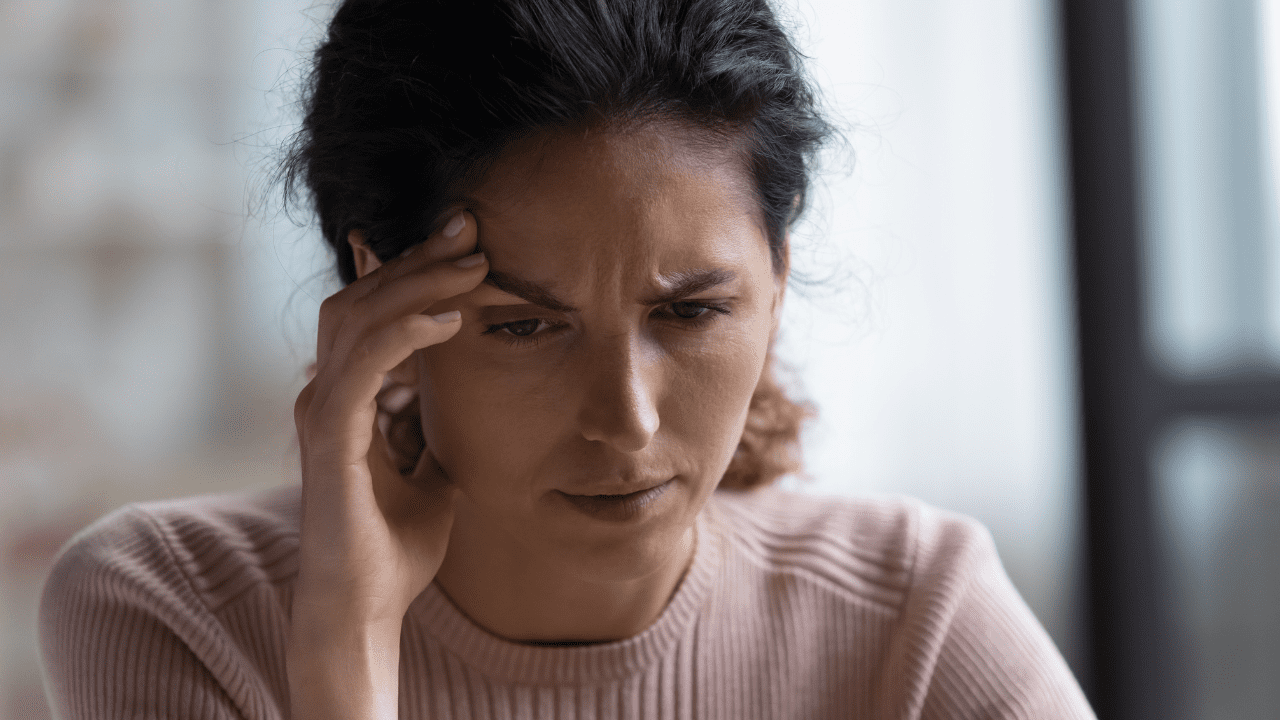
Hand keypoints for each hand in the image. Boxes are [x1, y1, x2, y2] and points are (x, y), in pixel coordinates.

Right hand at [287, 211, 485, 718]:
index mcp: (350, 393)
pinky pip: (363, 365)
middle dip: (418, 259)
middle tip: (472, 228)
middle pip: (363, 296)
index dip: (417, 271)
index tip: (472, 245)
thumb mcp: (434, 466)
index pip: (376, 309)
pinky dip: (404, 333)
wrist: (366, 608)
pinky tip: (449, 320)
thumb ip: (432, 421)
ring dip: (416, 283)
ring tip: (473, 264)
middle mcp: (327, 391)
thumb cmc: (396, 543)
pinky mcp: (329, 436)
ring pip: (359, 316)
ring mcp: (322, 410)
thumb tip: (457, 387)